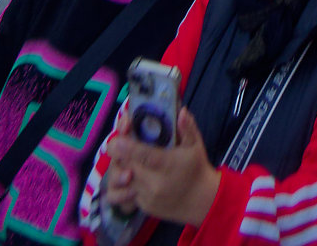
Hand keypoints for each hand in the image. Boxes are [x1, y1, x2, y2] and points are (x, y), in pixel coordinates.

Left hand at [107, 109, 219, 226]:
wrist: (200, 200)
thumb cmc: (196, 168)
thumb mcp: (195, 144)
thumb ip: (188, 127)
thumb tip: (181, 111)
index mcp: (169, 165)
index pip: (144, 156)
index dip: (128, 148)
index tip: (117, 140)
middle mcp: (155, 183)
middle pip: (128, 166)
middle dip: (119, 153)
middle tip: (118, 140)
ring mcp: (147, 197)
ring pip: (123, 181)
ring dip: (121, 166)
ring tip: (124, 155)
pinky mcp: (143, 206)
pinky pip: (126, 191)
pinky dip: (125, 180)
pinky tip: (132, 171)